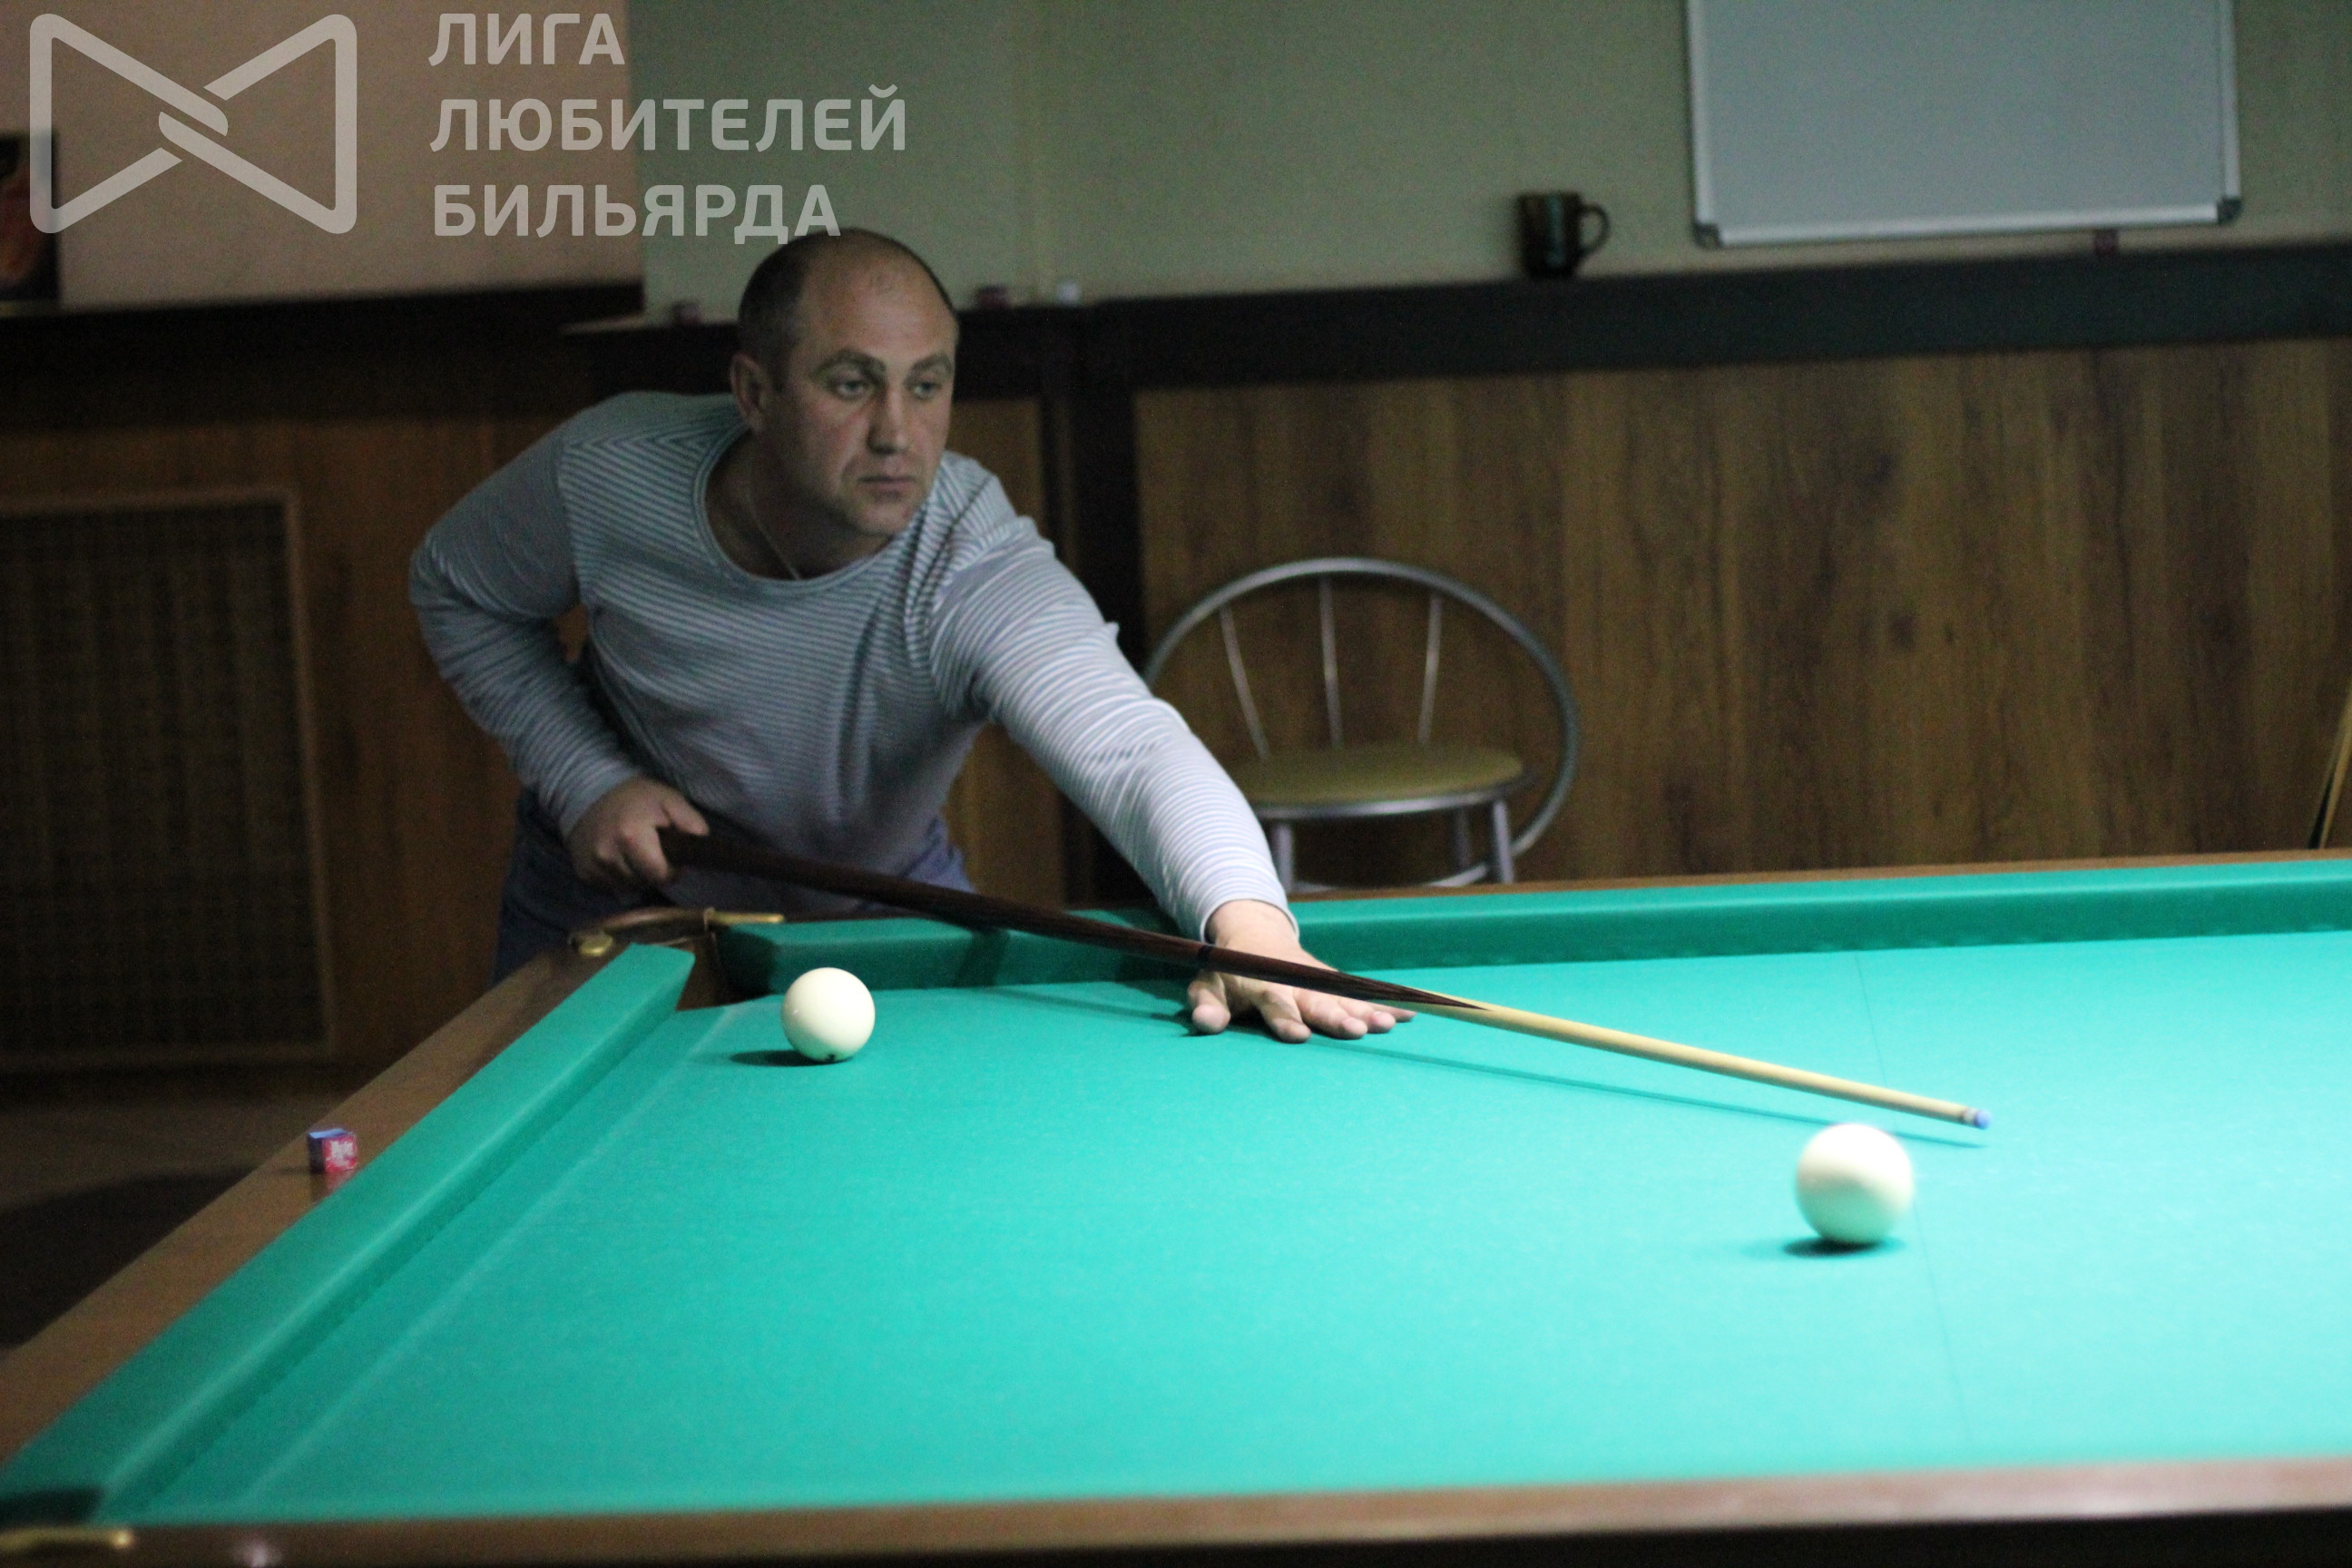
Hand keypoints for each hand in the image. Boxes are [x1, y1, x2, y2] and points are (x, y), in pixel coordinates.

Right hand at [566, 778, 708, 890]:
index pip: (661, 876)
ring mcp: (592, 865)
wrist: (589, 791)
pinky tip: (619, 857)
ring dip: (635, 876)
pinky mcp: (582, 872)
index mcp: (631, 837)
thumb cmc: (636, 796)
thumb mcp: (669, 799)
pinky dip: (618, 877)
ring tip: (634, 853)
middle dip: (653, 873)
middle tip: (652, 851)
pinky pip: (610, 886)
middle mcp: (607, 855)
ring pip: (627, 888)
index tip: (670, 855)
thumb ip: (691, 822)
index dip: (672, 870)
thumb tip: (703, 845)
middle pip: (644, 884)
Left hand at [1187, 899, 1411, 1042]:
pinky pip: (1360, 994)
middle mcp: (1295, 982)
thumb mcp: (1209, 986)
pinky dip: (1383, 1002)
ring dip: (1367, 1009)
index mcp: (1262, 984)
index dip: (1284, 1019)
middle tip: (1356, 1030)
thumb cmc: (1229, 971)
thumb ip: (1206, 1006)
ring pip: (1344, 997)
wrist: (1255, 934)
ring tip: (1388, 1025)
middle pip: (1317, 1001)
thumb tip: (1203, 1023)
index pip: (1274, 1002)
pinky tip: (1409, 1014)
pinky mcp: (1333, 981)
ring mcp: (1317, 980)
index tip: (1298, 1036)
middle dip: (1336, 1016)